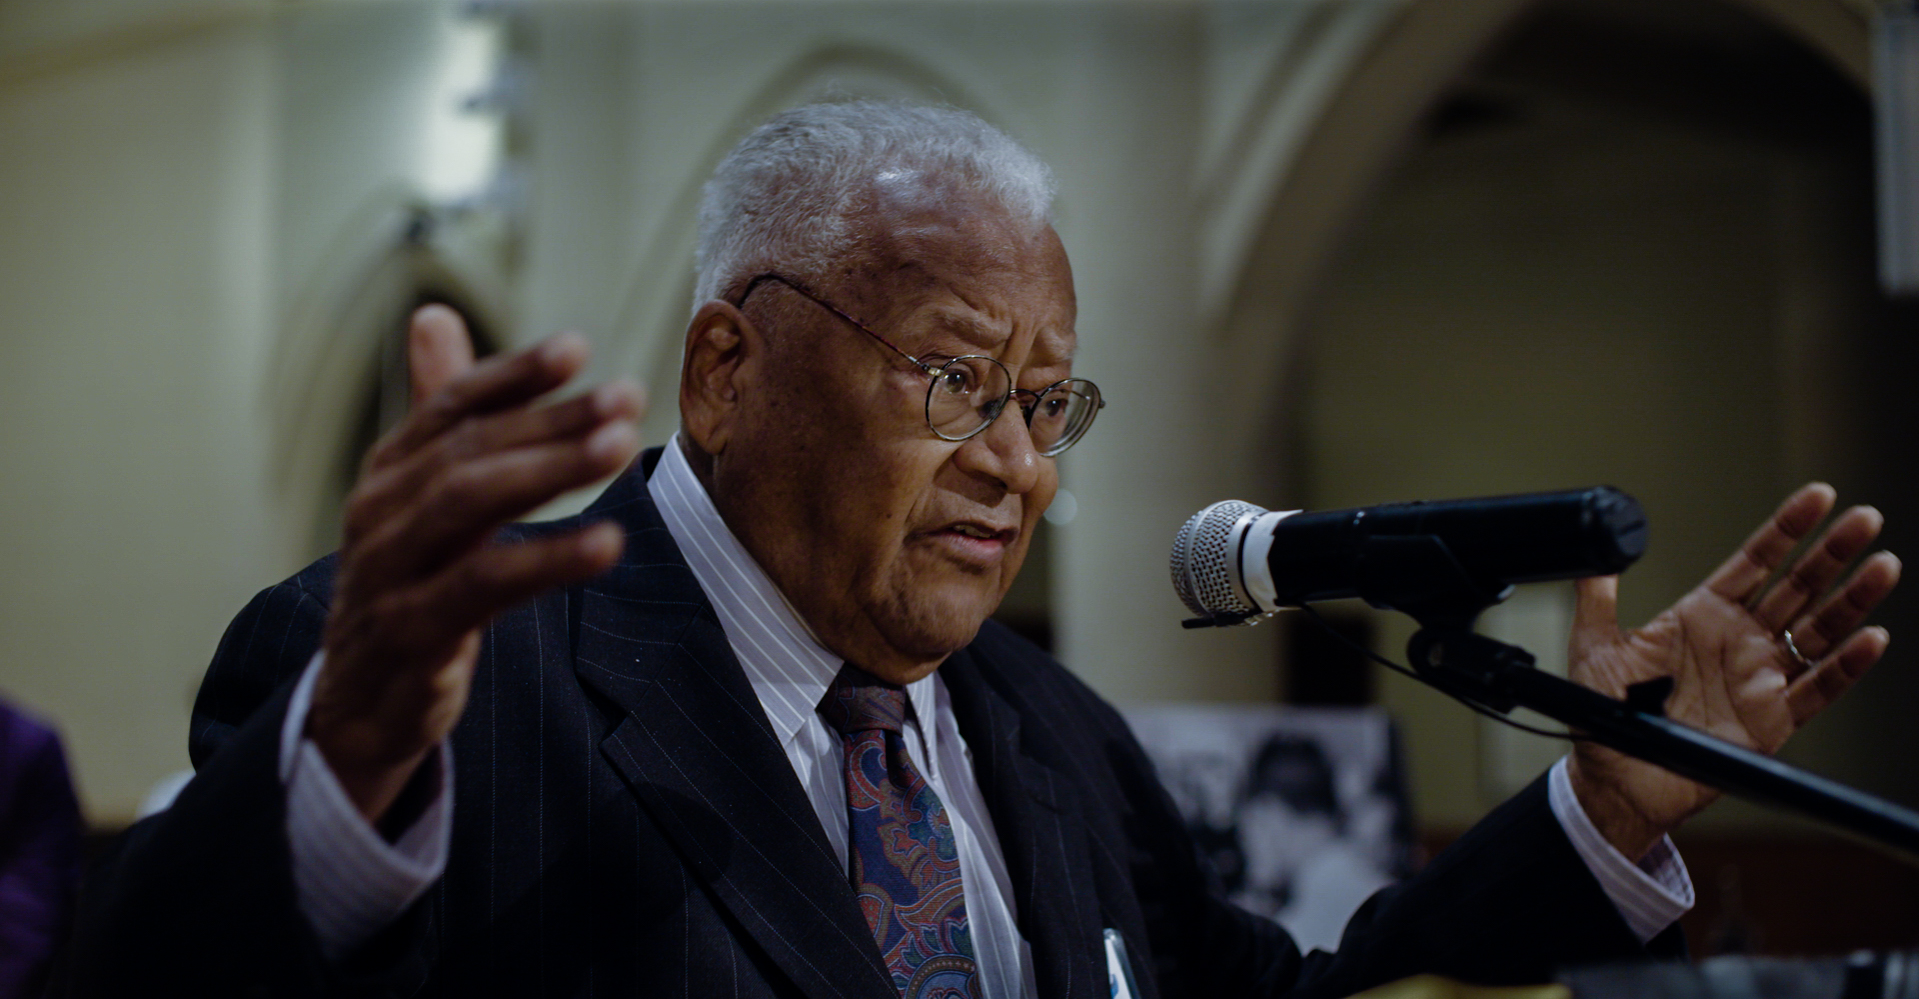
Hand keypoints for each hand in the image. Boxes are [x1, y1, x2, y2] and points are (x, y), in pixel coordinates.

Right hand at [309, 305, 642, 822]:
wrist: (356, 707)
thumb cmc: (405, 586)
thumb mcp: (420, 499)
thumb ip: (440, 414)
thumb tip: (434, 317)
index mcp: (389, 475)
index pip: (451, 406)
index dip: (512, 375)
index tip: (579, 347)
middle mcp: (379, 513)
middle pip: (468, 449)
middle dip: (550, 420)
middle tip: (625, 399)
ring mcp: (388, 573)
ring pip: (466, 505)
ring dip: (548, 471)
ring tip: (619, 447)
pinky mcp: (410, 634)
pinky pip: (481, 587)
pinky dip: (545, 560)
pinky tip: (605, 543)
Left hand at [1566, 483, 1900, 858]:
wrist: (1614, 777)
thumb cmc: (1603, 713)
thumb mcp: (1594, 645)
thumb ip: (1597, 597)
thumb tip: (1594, 550)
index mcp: (1703, 615)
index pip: (1755, 561)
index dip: (1786, 529)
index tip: (1818, 496)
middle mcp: (1740, 640)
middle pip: (1798, 587)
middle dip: (1832, 552)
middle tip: (1864, 519)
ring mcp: (1761, 676)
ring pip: (1820, 631)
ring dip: (1853, 599)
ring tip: (1884, 565)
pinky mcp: (1773, 718)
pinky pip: (1818, 688)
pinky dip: (1847, 665)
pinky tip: (1872, 639)